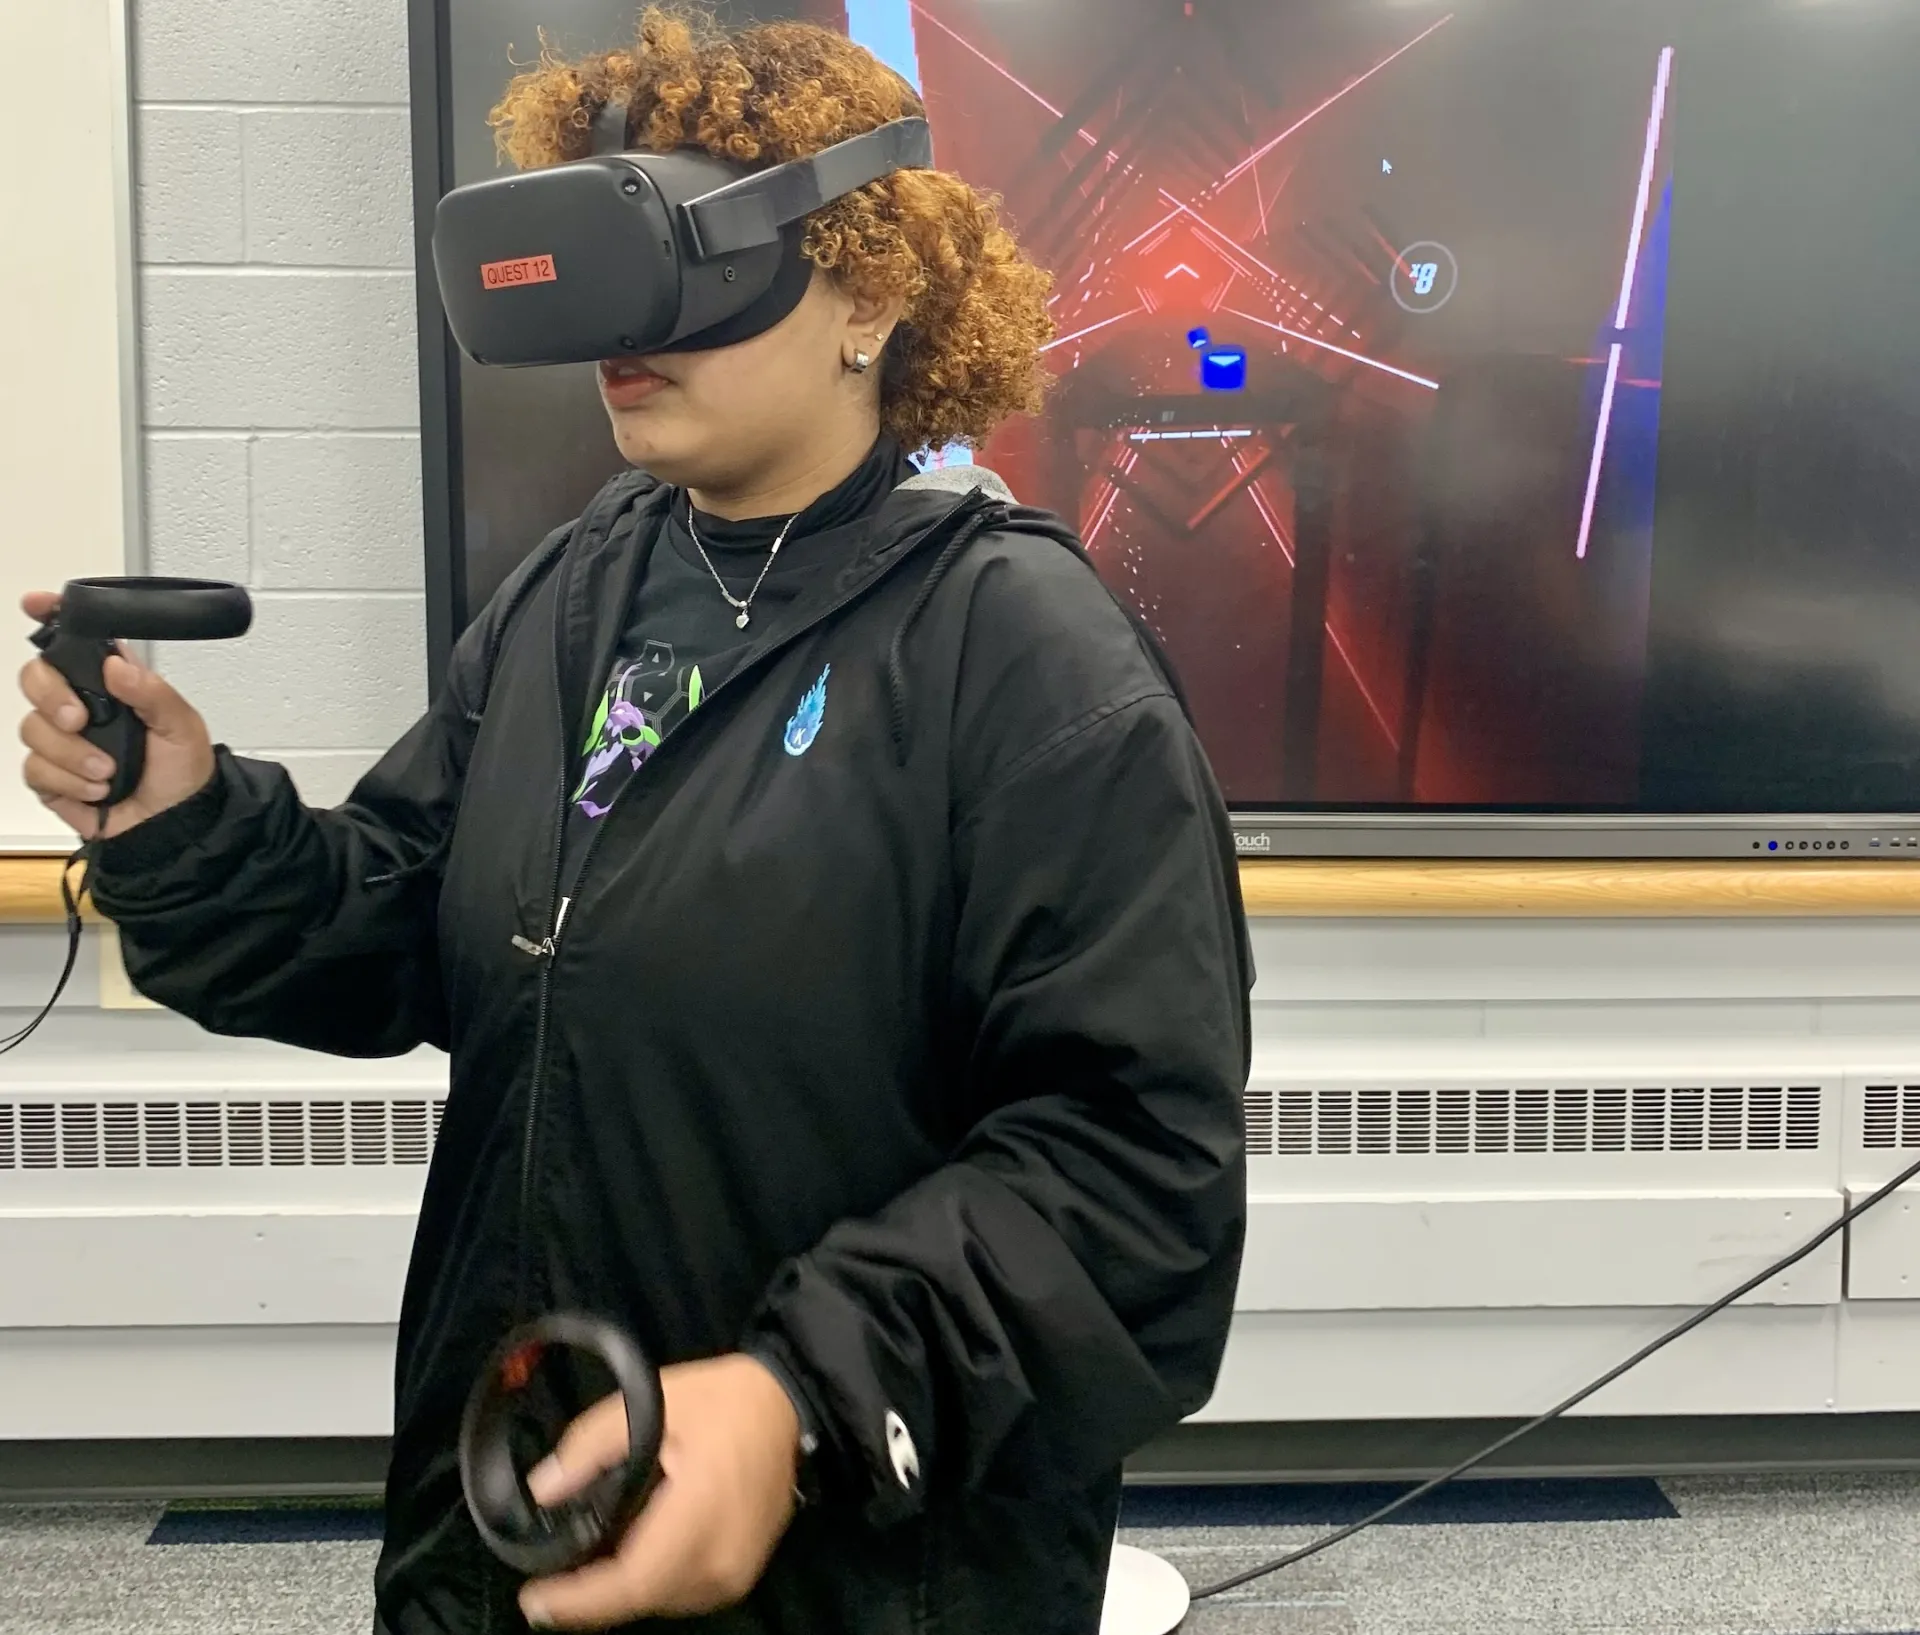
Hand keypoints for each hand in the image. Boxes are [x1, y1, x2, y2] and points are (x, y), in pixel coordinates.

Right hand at [17, 591, 215, 839]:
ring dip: (72, 754)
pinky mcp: (51, 777)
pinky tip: (97, 790)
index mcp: (114, 685)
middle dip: (51, 697)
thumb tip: (115, 664)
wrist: (175, 829)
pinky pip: (35, 768)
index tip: (35, 605)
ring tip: (109, 772)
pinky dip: (67, 780)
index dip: (51, 618)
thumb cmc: (184, 774)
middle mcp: (83, 707)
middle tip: (78, 720)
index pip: (75, 644)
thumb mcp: (183, 726)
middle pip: (36, 678)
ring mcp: (63, 741)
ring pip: (33, 729)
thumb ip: (152, 692)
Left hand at [520, 1354, 802, 1629]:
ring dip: (621, 1592)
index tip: (534, 1598)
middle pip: (642, 1598)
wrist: (787, 1405)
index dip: (580, 1600)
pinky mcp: (742, 1573)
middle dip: (591, 1598)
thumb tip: (543, 1489)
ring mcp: (737, 1571)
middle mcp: (723, 1556)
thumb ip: (592, 1445)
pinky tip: (628, 1562)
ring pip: (662, 1602)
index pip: (633, 1579)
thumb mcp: (653, 1401)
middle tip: (549, 1583)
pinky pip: (684, 1594)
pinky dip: (651, 1584)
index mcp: (701, 1511)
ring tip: (582, 1574)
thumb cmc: (721, 1401)